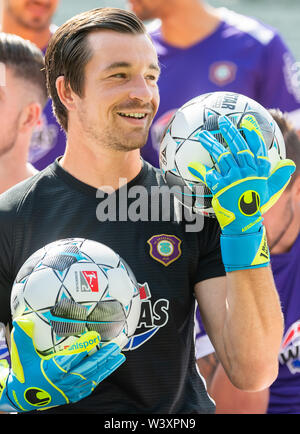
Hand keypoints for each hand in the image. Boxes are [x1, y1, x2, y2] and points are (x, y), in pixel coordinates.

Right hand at [0, 318, 124, 411]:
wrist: (24, 398)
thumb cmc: (25, 373)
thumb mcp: (22, 356)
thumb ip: (23, 338)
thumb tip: (22, 320)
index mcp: (51, 372)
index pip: (70, 359)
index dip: (83, 347)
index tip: (94, 334)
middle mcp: (64, 383)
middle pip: (88, 368)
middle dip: (104, 355)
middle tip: (117, 343)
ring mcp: (71, 390)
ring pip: (94, 377)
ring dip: (108, 365)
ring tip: (120, 353)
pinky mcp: (75, 394)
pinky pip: (92, 384)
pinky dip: (103, 374)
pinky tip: (112, 364)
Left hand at [188, 115, 294, 270]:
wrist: (244, 223)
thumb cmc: (256, 204)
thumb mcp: (270, 190)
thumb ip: (278, 176)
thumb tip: (290, 164)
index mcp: (260, 171)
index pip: (258, 148)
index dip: (253, 133)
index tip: (248, 120)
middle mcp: (247, 173)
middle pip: (238, 147)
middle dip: (230, 132)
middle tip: (221, 120)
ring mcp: (234, 179)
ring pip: (221, 157)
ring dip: (211, 144)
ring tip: (202, 135)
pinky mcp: (221, 188)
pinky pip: (209, 175)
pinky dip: (200, 170)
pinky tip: (192, 165)